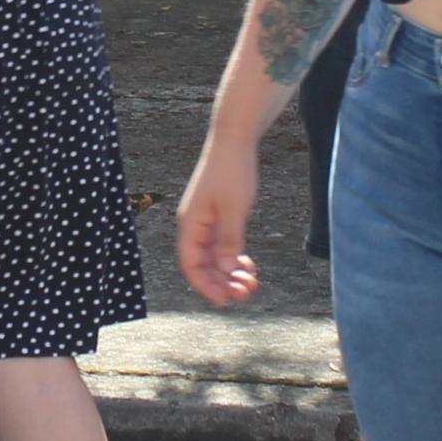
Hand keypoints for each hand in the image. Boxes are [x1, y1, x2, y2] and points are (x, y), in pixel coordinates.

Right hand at [176, 144, 261, 307]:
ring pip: (215, 256)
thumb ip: (230, 240)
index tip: (225, 301)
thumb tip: (227, 270)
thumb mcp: (234, 209)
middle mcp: (194, 225)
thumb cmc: (232, 170)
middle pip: (203, 264)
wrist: (234, 140)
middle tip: (246, 294)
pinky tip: (249, 265)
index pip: (191, 264)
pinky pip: (223, 244)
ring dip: (230, 272)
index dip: (205, 286)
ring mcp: (206, 220)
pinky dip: (234, 257)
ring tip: (251, 283)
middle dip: (222, 282)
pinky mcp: (218, 215)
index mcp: (191, 224)